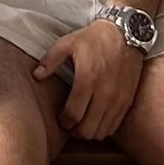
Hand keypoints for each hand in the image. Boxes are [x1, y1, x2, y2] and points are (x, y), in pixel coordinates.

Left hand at [34, 17, 142, 145]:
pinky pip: (115, 125)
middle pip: (88, 129)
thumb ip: (50, 60)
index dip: (64, 122)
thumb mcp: (68, 43)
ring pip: (102, 131)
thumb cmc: (95, 38)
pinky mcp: (128, 100)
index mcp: (88, 79)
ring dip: (89, 132)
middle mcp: (105, 92)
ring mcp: (118, 98)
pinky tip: (97, 119)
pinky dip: (104, 128)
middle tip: (70, 124)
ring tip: (82, 123)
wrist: (127, 32)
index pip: (74, 115)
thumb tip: (36, 75)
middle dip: (75, 131)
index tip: (61, 119)